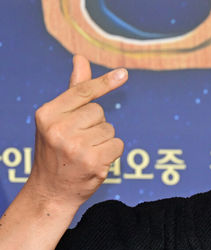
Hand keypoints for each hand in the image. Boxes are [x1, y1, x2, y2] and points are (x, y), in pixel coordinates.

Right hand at [27, 55, 127, 209]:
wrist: (51, 191)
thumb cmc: (55, 151)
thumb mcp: (56, 120)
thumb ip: (73, 91)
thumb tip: (80, 59)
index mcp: (47, 114)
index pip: (82, 93)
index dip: (104, 83)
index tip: (124, 74)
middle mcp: (59, 129)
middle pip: (99, 112)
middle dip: (95, 124)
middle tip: (79, 141)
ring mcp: (76, 147)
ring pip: (110, 129)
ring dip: (104, 140)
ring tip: (85, 152)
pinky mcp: (94, 162)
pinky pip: (117, 145)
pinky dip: (111, 152)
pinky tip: (96, 161)